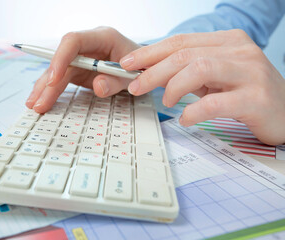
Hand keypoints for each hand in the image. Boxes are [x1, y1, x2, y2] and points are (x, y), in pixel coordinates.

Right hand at [26, 27, 140, 112]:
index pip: (73, 41)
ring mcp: (81, 58)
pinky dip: (51, 91)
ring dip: (45, 89)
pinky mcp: (78, 70)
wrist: (143, 68)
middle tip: (39, 102)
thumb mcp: (133, 75)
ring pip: (57, 71)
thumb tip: (98, 86)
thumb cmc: (140, 67)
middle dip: (49, 82)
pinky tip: (40, 101)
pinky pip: (60, 79)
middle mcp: (87, 46)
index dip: (60, 58)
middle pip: (61, 60)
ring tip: (34, 105)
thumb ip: (116, 81)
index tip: (54, 79)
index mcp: (102, 37)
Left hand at [120, 30, 284, 144]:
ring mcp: (251, 72)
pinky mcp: (256, 98)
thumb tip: (150, 73)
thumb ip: (188, 71)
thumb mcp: (215, 77)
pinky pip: (216, 102)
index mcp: (227, 41)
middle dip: (153, 71)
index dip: (150, 52)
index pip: (181, 42)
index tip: (128, 64)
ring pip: (199, 69)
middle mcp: (240, 51)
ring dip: (173, 87)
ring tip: (166, 102)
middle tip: (135, 87)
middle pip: (185, 54)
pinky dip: (193, 111)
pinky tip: (186, 118)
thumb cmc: (246, 93)